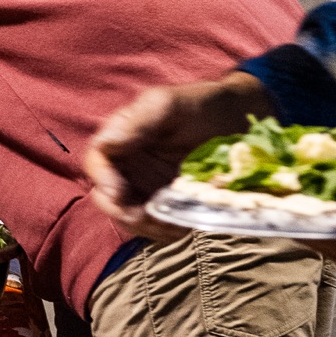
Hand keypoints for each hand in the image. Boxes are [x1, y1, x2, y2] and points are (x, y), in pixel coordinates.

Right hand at [84, 71, 275, 237]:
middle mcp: (128, 164)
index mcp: (121, 137)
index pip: (96, 161)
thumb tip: (104, 145)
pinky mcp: (166, 203)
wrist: (238, 118)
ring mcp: (146, 186)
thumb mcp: (169, 104)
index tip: (119, 194)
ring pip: (128, 216)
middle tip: (146, 217)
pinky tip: (182, 228)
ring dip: (145, 227)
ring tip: (172, 226)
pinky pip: (155, 225)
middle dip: (122, 211)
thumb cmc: (202, 104)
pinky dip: (164, 232)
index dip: (102, 180)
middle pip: (106, 196)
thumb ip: (138, 122)